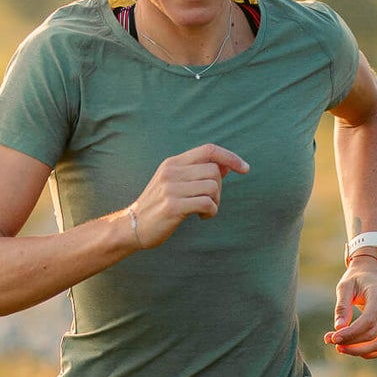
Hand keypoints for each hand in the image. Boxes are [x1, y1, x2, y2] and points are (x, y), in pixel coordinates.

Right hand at [129, 144, 248, 248]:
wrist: (131, 227)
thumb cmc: (158, 207)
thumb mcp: (175, 184)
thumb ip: (198, 173)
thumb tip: (227, 166)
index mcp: (173, 163)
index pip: (209, 149)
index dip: (230, 157)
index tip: (245, 168)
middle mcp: (171, 172)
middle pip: (214, 170)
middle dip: (220, 189)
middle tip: (211, 202)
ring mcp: (170, 188)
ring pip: (212, 187)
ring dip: (215, 202)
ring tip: (205, 211)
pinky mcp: (172, 206)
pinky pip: (206, 203)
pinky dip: (211, 212)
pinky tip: (202, 217)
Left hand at [325, 261, 376, 357]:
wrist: (373, 275)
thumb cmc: (356, 280)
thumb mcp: (345, 286)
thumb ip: (342, 306)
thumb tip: (338, 328)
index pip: (369, 320)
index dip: (351, 332)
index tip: (333, 338)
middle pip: (373, 334)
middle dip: (351, 342)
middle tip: (331, 341)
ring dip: (359, 351)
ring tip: (340, 348)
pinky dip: (370, 353)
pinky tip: (353, 349)